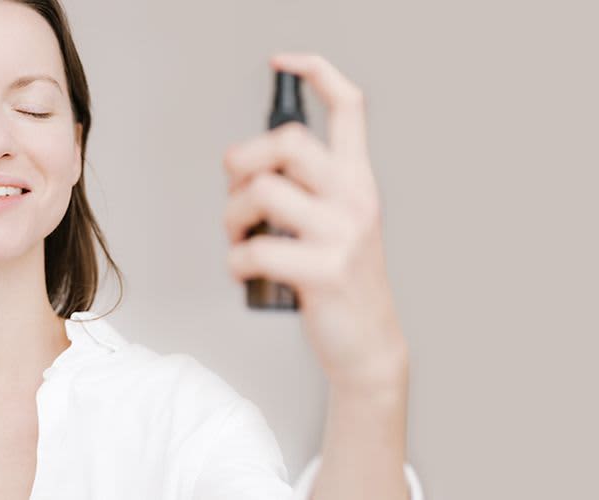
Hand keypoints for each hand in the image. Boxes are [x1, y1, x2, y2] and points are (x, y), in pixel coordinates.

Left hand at [223, 52, 407, 383]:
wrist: (366, 345)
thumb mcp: (335, 223)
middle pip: (288, 142)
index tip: (283, 62)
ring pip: (262, 192)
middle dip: (242, 162)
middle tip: (236, 193)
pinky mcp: (324, 271)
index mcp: (357, 180)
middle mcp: (356, 198)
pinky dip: (235, 261)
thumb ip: (305, 189)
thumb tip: (247, 167)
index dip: (316, 73)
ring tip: (239, 238)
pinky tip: (245, 272)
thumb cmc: (338, 281)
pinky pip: (256, 249)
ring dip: (231, 216)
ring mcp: (343, 234)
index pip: (349, 107)